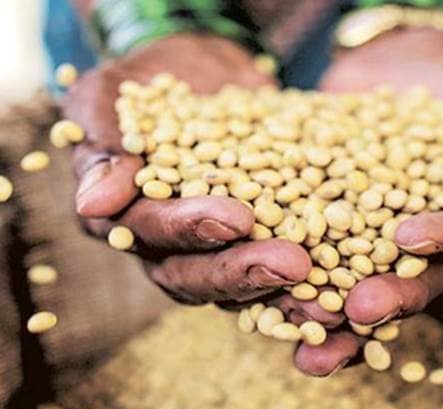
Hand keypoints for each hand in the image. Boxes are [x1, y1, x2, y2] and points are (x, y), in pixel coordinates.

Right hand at [62, 33, 311, 304]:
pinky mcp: (257, 243)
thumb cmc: (143, 85)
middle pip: (201, 274)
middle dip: (247, 270)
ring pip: (244, 287)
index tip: (236, 217)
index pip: (153, 233)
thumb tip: (96, 204)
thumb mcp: (109, 99)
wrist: (199, 77)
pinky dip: (313, 283)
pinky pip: (282, 274)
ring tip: (330, 298)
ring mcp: (215, 252)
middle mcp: (169, 248)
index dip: (192, 229)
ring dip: (286, 294)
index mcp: (126, 218)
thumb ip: (102, 146)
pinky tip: (347, 287)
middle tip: (294, 264)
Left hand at [292, 27, 442, 374]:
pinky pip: (295, 245)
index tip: (413, 236)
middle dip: (382, 299)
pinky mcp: (314, 217)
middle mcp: (407, 246)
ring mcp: (358, 235)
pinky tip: (255, 278)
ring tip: (308, 348)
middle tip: (359, 310)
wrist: (401, 64)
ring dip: (329, 315)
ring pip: (345, 283)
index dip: (438, 243)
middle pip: (398, 279)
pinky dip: (279, 265)